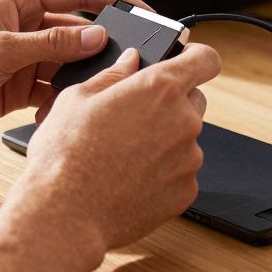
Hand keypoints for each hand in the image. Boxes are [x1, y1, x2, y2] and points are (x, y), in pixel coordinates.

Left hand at [0, 0, 146, 139]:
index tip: (142, 10)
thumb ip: (51, 43)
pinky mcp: (19, 86)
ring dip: (78, 81)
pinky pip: (52, 91)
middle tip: (125, 65)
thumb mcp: (2, 49)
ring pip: (68, 66)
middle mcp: (25, 27)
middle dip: (100, 50)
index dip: (114, 0)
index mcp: (21, 2)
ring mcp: (24, 58)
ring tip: (89, 94)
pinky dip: (60, 102)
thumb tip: (94, 36)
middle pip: (78, 33)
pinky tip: (60, 111)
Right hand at [16, 42, 221, 251]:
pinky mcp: (185, 192)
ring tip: (122, 154)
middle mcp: (184, 120)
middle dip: (170, 102)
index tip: (185, 62)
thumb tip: (130, 61)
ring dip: (163, 140)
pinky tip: (128, 178)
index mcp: (159, 88)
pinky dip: (162, 172)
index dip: (196, 57)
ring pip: (184, 139)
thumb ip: (113, 75)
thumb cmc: (66, 154)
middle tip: (133, 116)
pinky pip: (180, 172)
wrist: (65, 213)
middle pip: (194, 100)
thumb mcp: (78, 98)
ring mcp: (188, 159)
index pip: (205, 60)